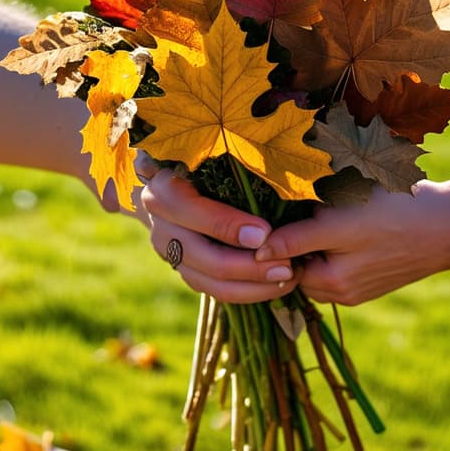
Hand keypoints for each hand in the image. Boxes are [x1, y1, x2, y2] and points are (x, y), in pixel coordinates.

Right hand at [141, 168, 297, 303]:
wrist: (174, 184)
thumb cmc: (205, 164)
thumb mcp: (213, 159)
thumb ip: (233, 170)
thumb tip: (276, 192)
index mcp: (164, 190)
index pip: (191, 210)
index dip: (227, 225)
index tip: (265, 232)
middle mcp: (161, 226)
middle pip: (206, 257)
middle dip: (251, 266)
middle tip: (288, 266)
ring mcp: (169, 253)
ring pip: (211, 282)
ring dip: (254, 286)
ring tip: (288, 278)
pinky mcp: (184, 271)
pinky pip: (215, 291)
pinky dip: (248, 291)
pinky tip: (276, 284)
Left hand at [255, 177, 449, 304]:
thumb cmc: (392, 216)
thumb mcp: (339, 223)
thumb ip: (296, 240)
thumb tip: (256, 252)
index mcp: (330, 285)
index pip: (280, 265)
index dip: (275, 236)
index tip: (279, 209)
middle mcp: (341, 294)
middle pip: (298, 265)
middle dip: (296, 238)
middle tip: (305, 205)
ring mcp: (359, 287)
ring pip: (319, 261)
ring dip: (317, 239)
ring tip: (329, 210)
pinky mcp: (374, 276)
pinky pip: (342, 262)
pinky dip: (338, 244)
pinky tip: (351, 220)